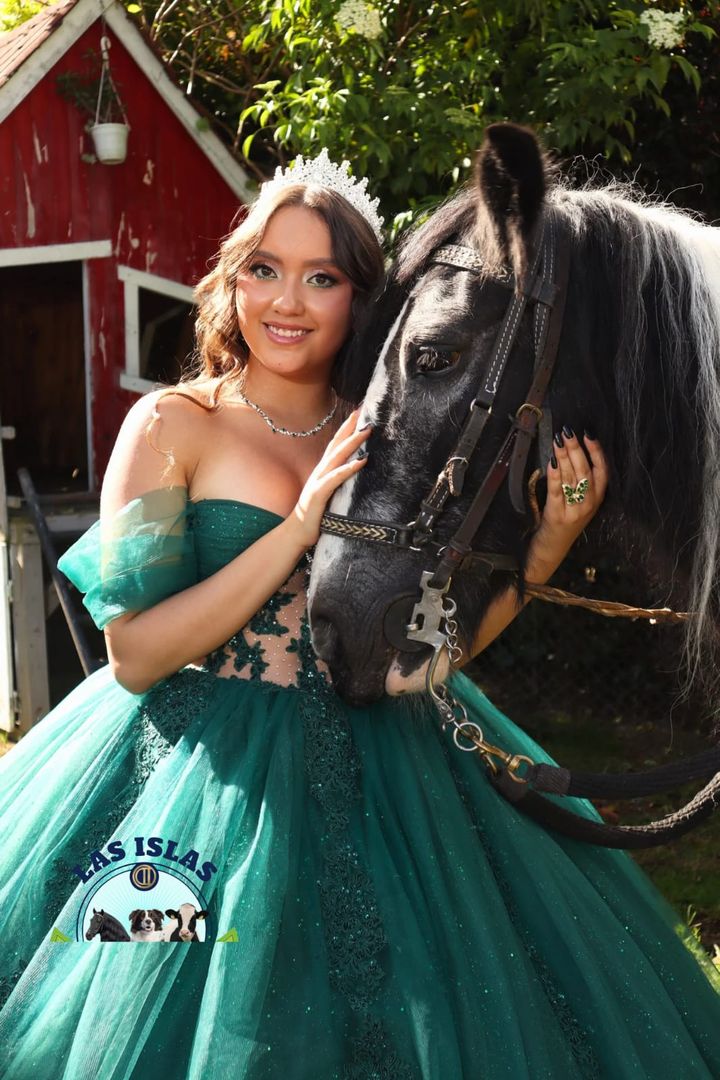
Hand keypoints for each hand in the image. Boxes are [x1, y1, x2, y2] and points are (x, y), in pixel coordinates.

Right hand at [287, 408, 370, 547]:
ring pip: (338, 456)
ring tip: (367, 429)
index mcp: (323, 470)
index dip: (347, 428)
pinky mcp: (319, 494)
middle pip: (337, 444)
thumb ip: (337, 481)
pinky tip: (363, 460)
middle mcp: (320, 471)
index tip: (359, 413)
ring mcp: (319, 481)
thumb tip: (353, 472)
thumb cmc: (315, 515)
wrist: (296, 532)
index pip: (336, 445)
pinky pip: (337, 478)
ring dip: (353, 442)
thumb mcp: (328, 493)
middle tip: (363, 410)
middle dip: (350, 426)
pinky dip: (350, 468)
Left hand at [527, 427, 607, 581]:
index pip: (602, 470)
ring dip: (564, 456)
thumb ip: (580, 480)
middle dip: (576, 448)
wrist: (553, 547)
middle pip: (584, 470)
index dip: (596, 451)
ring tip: (559, 440)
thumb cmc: (565, 519)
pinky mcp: (557, 514)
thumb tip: (572, 450)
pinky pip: (557, 490)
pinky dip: (555, 474)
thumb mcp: (580, 501)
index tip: (588, 434)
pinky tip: (552, 461)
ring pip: (571, 478)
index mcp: (597, 498)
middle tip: (568, 431)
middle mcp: (589, 503)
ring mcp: (574, 510)